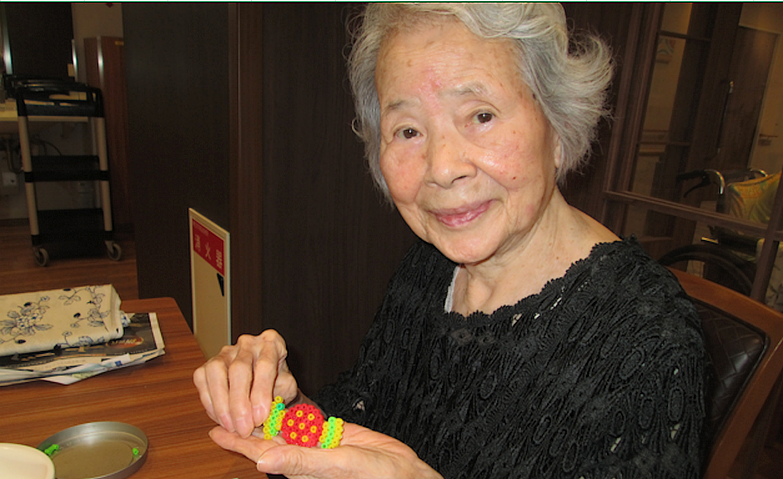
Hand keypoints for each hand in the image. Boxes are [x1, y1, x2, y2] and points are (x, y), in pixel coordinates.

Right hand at [193, 330, 297, 436]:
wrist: (267, 383)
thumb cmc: (278, 384)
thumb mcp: (286, 389)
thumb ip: (280, 398)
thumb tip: (269, 411)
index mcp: (272, 343)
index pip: (265, 365)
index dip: (261, 393)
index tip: (260, 418)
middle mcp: (248, 343)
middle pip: (238, 369)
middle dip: (239, 403)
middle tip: (243, 429)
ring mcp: (226, 351)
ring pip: (216, 371)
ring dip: (221, 403)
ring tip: (230, 426)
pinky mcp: (208, 363)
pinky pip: (202, 379)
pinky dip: (209, 402)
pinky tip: (220, 419)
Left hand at [209, 423, 443, 478]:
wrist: (403, 472)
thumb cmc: (374, 476)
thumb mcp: (335, 465)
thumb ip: (300, 461)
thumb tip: (262, 459)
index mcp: (300, 467)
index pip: (261, 452)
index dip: (238, 442)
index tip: (215, 430)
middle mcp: (304, 456)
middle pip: (268, 438)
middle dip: (247, 425)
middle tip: (223, 408)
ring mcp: (317, 445)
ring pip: (285, 428)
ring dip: (267, 416)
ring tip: (245, 400)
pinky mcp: (331, 435)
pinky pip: (307, 423)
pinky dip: (292, 413)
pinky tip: (281, 405)